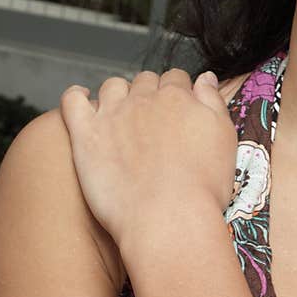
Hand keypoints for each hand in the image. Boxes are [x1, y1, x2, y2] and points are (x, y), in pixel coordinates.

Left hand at [59, 68, 236, 258]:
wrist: (169, 218)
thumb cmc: (202, 186)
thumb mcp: (224, 137)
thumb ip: (213, 101)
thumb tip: (205, 77)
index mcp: (177, 97)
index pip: (175, 79)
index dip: (177, 92)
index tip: (178, 110)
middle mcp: (143, 99)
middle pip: (145, 81)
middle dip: (149, 93)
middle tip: (152, 120)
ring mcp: (112, 115)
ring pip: (112, 87)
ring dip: (118, 94)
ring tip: (121, 115)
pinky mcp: (86, 135)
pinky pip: (72, 102)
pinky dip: (76, 95)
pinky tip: (82, 99)